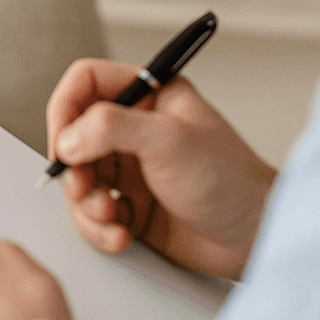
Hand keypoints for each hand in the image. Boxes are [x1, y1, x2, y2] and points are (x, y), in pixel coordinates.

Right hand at [47, 62, 275, 279]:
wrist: (256, 237)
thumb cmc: (230, 179)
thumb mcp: (169, 140)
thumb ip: (111, 128)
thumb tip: (68, 139)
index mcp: (149, 95)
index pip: (86, 83)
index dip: (66, 109)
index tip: (63, 143)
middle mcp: (136, 128)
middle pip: (74, 136)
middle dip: (75, 169)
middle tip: (86, 190)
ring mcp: (132, 168)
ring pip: (79, 178)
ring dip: (86, 204)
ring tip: (112, 217)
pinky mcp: (132, 206)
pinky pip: (93, 214)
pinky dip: (99, 228)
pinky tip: (122, 236)